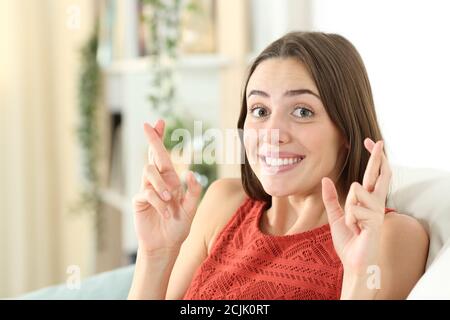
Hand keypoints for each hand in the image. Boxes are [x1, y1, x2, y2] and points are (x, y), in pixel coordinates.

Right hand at [132, 119, 201, 253]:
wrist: (165, 245)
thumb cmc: (178, 226)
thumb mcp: (191, 209)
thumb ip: (194, 192)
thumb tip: (191, 173)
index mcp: (170, 180)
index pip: (164, 156)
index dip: (160, 139)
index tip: (158, 122)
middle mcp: (158, 182)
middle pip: (153, 155)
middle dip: (152, 139)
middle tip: (147, 125)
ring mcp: (147, 190)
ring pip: (149, 171)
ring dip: (160, 184)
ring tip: (170, 199)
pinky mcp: (139, 201)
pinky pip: (146, 193)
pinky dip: (158, 202)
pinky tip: (165, 212)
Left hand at [321, 138, 391, 274]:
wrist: (353, 261)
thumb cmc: (349, 240)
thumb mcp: (336, 216)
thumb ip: (331, 198)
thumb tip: (326, 179)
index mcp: (369, 201)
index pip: (375, 175)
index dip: (375, 158)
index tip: (371, 142)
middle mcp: (377, 203)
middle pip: (380, 174)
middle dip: (377, 157)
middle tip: (378, 140)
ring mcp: (377, 211)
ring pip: (357, 191)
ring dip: (348, 209)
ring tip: (353, 225)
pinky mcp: (375, 221)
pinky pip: (354, 208)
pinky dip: (349, 220)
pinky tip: (356, 230)